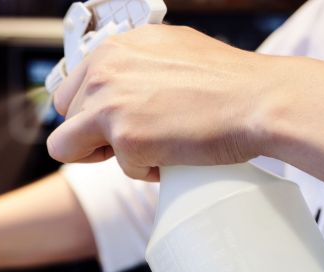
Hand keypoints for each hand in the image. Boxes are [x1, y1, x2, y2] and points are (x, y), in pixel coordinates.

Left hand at [47, 25, 270, 179]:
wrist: (259, 100)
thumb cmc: (225, 79)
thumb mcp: (168, 51)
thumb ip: (132, 66)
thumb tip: (113, 85)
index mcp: (113, 49)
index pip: (67, 91)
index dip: (86, 113)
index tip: (109, 122)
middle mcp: (105, 72)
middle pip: (64, 119)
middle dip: (92, 135)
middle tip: (133, 137)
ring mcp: (111, 105)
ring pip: (65, 148)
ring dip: (106, 154)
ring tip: (149, 145)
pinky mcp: (125, 139)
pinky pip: (118, 170)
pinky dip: (145, 170)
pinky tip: (173, 153)